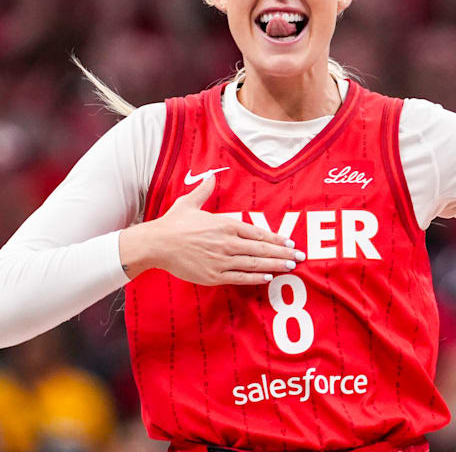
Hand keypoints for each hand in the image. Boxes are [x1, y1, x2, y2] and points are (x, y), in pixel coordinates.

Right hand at [119, 175, 305, 284]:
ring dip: (274, 266)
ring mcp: (220, 260)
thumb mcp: (189, 203)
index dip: (275, 238)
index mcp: (224, 224)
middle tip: (299, 257)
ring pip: (254, 264)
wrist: (155, 244)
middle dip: (282, 253)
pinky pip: (239, 277)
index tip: (289, 242)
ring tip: (289, 267)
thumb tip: (209, 176)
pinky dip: (254, 278)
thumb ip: (204, 191)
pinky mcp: (212, 275)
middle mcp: (226, 242)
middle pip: (261, 249)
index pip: (257, 233)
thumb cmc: (173, 223)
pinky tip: (267, 278)